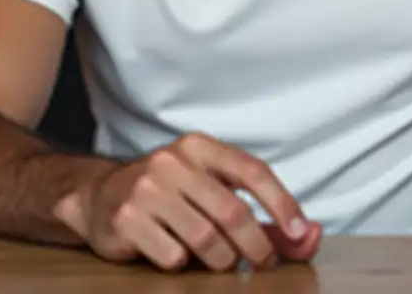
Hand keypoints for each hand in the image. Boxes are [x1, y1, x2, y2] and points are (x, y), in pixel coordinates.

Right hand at [54, 132, 322, 271]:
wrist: (100, 196)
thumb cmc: (172, 195)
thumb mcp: (213, 191)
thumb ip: (264, 216)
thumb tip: (311, 236)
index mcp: (200, 146)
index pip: (252, 171)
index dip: (281, 204)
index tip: (300, 234)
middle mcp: (173, 160)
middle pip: (232, 212)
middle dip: (256, 247)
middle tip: (263, 265)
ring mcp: (147, 188)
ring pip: (206, 239)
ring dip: (222, 261)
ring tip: (221, 262)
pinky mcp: (127, 218)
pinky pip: (173, 255)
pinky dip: (183, 264)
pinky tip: (176, 254)